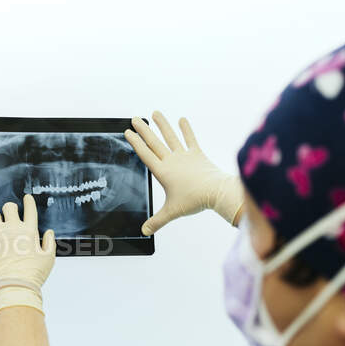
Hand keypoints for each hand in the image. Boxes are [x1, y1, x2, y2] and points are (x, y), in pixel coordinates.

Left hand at [0, 194, 55, 316]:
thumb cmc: (33, 274)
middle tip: (10, 214)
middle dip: (10, 208)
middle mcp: (12, 229)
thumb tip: (49, 233)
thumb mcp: (49, 258)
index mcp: (29, 231)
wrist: (16, 286)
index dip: (28, 202)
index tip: (27, 198)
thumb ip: (49, 243)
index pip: (29, 210)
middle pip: (8, 207)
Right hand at [124, 111, 243, 235]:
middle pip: (154, 142)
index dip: (135, 142)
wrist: (216, 192)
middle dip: (143, 130)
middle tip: (134, 118)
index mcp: (162, 172)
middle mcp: (171, 160)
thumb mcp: (172, 212)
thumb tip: (144, 232)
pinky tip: (182, 119)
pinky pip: (190, 139)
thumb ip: (156, 221)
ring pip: (170, 137)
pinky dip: (186, 130)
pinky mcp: (197, 154)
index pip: (145, 154)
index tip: (128, 132)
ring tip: (155, 113)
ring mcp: (185, 156)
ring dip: (162, 124)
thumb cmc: (194, 201)